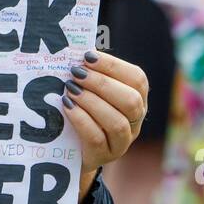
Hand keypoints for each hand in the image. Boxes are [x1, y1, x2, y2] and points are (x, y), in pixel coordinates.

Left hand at [61, 49, 149, 172]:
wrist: (71, 150)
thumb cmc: (82, 110)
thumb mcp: (90, 90)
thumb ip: (90, 72)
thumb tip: (77, 48)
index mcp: (137, 98)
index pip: (137, 79)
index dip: (113, 66)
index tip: (87, 56)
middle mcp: (135, 121)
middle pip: (131, 101)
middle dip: (102, 84)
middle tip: (76, 74)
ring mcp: (122, 142)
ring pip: (117, 122)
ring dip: (92, 102)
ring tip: (70, 90)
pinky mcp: (104, 156)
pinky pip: (97, 138)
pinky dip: (81, 120)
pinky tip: (67, 107)